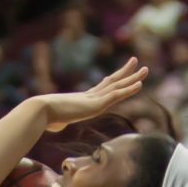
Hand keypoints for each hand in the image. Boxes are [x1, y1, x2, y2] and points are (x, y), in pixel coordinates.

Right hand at [32, 59, 151, 131]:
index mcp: (82, 99)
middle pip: (112, 81)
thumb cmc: (44, 117)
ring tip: (146, 69)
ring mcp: (94, 98)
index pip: (101, 88)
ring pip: (118, 85)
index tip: (119, 74)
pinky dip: (129, 89)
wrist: (41, 111)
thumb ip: (58, 122)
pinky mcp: (97, 104)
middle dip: (125, 72)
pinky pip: (117, 95)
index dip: (112, 81)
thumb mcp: (54, 121)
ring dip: (133, 77)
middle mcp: (90, 95)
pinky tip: (140, 84)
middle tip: (136, 61)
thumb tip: (52, 125)